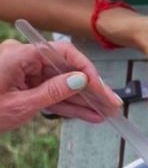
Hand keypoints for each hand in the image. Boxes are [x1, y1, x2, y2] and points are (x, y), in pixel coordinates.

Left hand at [0, 39, 117, 131]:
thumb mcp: (20, 105)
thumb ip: (53, 92)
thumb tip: (81, 81)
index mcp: (17, 55)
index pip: (61, 53)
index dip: (85, 69)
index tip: (100, 88)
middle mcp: (20, 58)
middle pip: (64, 68)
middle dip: (89, 88)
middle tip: (111, 103)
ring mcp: (21, 71)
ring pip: (59, 83)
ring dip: (82, 99)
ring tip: (104, 113)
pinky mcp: (21, 84)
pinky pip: (49, 92)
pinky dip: (66, 104)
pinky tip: (88, 114)